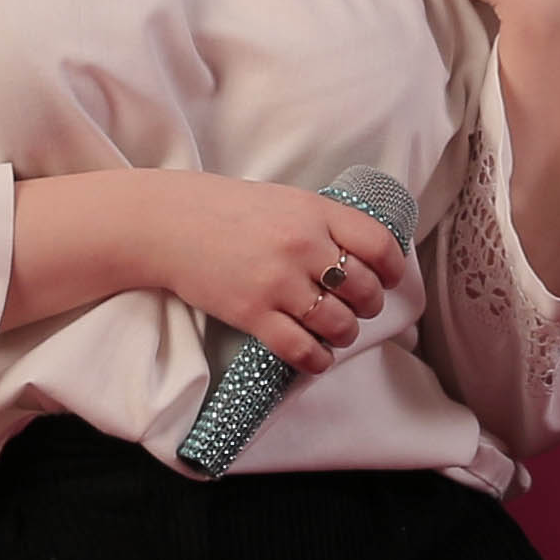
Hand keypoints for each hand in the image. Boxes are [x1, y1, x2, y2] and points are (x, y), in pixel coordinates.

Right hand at [128, 174, 402, 374]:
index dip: (392, 269)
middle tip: (360, 308)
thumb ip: (321, 222)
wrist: (168, 224)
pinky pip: (301, 349)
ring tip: (337, 332)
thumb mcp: (283, 199)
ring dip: (345, 334)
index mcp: (314, 211)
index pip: (379, 244)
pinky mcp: (252, 313)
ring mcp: (277, 282)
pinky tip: (317, 357)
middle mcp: (302, 245)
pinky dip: (317, 360)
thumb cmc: (226, 210)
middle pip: (364, 289)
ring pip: (338, 324)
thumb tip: (362, 253)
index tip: (388, 279)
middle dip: (369, 306)